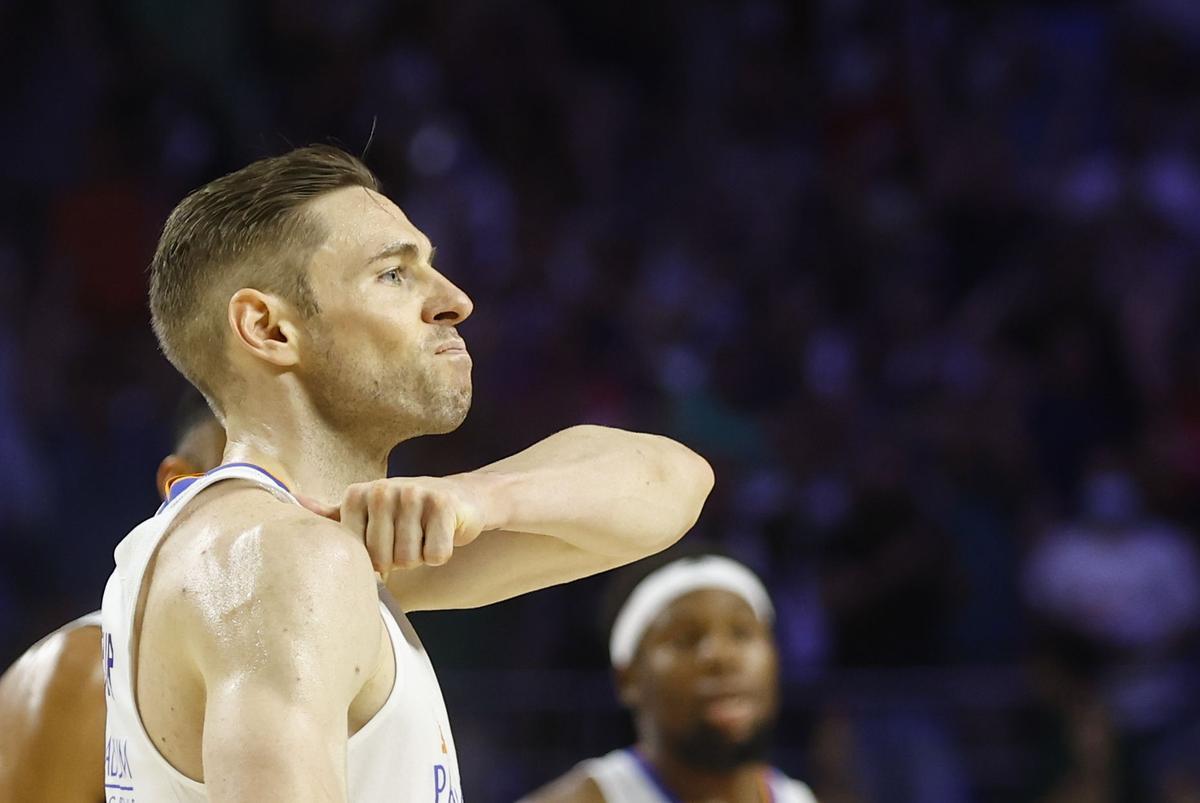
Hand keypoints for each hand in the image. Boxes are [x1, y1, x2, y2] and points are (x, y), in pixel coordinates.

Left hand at [298, 477, 485, 574]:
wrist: (461, 497)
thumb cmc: (408, 512)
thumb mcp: (367, 511)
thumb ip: (332, 514)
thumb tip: (290, 502)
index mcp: (357, 494)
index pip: (356, 554)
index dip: (375, 559)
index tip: (386, 539)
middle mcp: (383, 489)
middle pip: (383, 559)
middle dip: (399, 559)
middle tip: (409, 538)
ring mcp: (414, 494)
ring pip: (409, 559)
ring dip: (420, 557)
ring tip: (424, 535)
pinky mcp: (443, 505)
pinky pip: (436, 555)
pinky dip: (441, 553)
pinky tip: (441, 534)